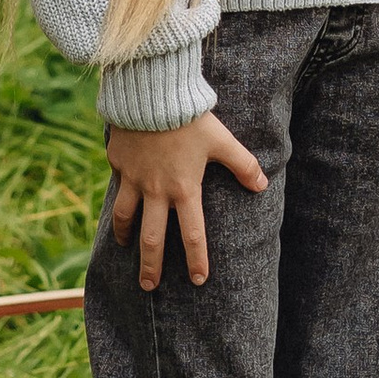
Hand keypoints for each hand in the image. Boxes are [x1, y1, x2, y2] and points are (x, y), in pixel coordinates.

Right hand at [107, 109, 268, 291]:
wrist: (151, 91)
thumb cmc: (190, 117)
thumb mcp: (222, 140)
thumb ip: (243, 164)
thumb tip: (262, 185)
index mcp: (184, 188)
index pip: (192, 234)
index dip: (197, 259)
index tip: (199, 280)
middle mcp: (156, 190)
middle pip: (152, 238)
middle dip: (150, 266)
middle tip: (149, 286)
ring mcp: (133, 178)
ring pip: (125, 217)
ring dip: (126, 236)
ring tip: (125, 247)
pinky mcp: (118, 162)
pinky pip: (117, 185)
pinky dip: (118, 197)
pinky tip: (119, 202)